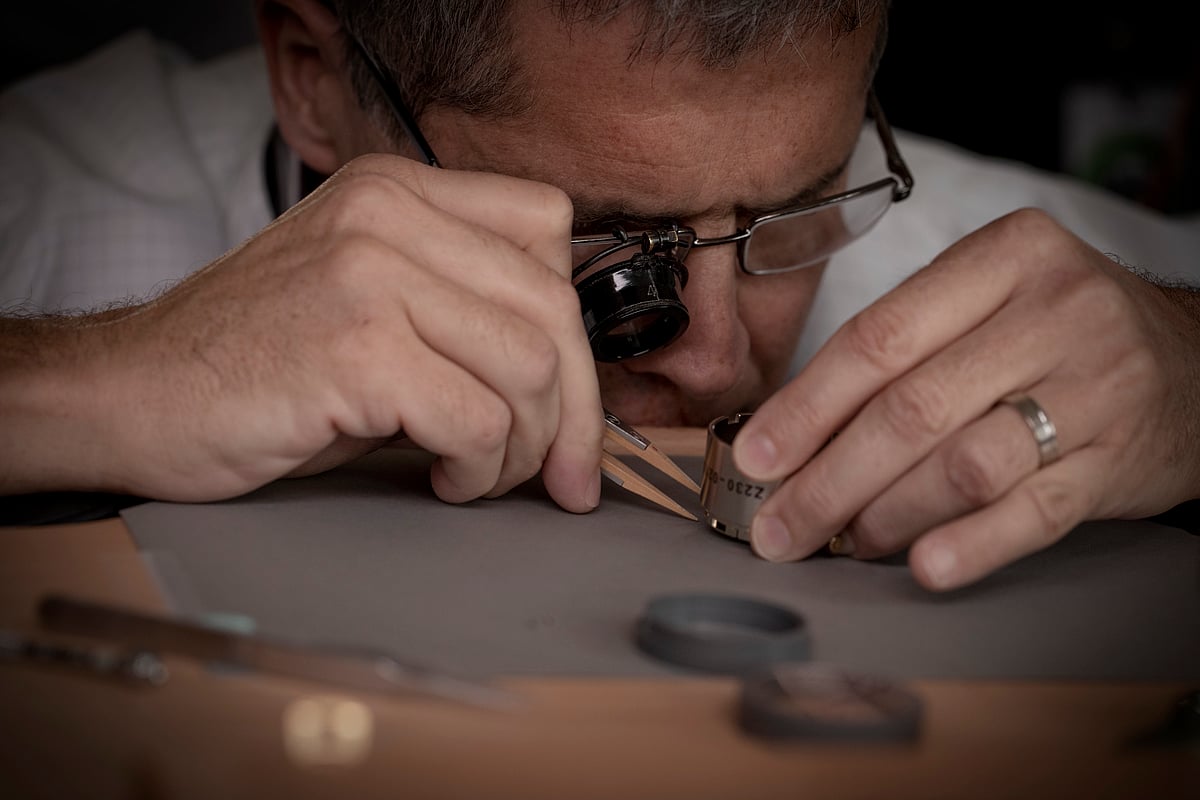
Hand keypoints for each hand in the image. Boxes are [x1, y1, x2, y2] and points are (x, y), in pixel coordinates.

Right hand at [5, 155, 602, 509]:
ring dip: (525, 448)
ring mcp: (370, 274)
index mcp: (397, 191)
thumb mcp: (368, 299)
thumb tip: (569, 379)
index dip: (574, 330)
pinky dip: (478, 471)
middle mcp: (388, 214)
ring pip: (531, 368)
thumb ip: (459, 306)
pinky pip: (479, 421)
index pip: (548, 231)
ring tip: (480, 475)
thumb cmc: (255, 362)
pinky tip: (443, 480)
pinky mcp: (356, 347)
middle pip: (553, 309)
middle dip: (576, 413)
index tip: (571, 399)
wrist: (130, 394)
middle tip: (565, 477)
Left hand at [732, 208, 1199, 589]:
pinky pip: (1036, 511)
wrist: (1191, 363)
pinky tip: (924, 566)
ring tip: (846, 541)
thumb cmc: (1054, 332)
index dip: (806, 406)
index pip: (880, 337)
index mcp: (1004, 257)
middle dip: (830, 479)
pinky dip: (973, 543)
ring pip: (968, 463)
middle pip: (914, 407)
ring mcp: (1097, 385)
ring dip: (890, 514)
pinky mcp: (1121, 457)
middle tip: (779, 528)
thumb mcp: (985, 302)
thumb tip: (791, 434)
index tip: (755, 458)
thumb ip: (901, 350)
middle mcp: (1056, 312)